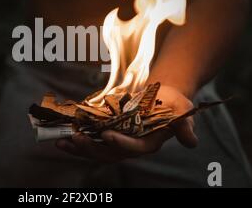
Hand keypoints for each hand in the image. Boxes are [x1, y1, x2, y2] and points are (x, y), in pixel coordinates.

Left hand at [56, 85, 197, 162]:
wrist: (161, 97)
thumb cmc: (173, 104)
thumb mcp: (183, 111)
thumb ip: (184, 126)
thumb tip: (191, 141)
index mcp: (149, 143)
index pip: (134, 148)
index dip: (121, 144)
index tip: (107, 135)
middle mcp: (131, 146)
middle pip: (109, 153)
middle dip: (91, 148)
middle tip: (76, 139)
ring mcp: (118, 141)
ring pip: (96, 149)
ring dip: (78, 147)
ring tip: (61, 141)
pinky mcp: (108, 134)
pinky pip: (91, 140)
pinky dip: (77, 139)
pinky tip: (62, 135)